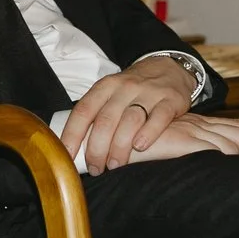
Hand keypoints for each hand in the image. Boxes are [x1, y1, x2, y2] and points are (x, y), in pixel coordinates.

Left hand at [60, 58, 205, 173]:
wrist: (169, 68)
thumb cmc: (133, 90)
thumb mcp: (111, 93)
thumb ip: (97, 115)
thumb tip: (75, 148)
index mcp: (105, 87)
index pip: (83, 111)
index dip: (73, 134)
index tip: (68, 156)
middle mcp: (124, 88)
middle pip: (106, 120)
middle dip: (97, 149)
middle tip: (96, 169)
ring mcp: (148, 93)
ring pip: (130, 120)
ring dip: (120, 146)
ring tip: (114, 165)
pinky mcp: (170, 99)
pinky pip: (159, 117)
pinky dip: (148, 133)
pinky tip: (140, 147)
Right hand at [104, 113, 238, 170]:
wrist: (105, 140)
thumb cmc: (131, 149)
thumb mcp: (164, 151)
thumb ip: (185, 157)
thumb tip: (207, 177)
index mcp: (194, 125)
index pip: (237, 126)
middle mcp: (196, 124)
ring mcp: (189, 130)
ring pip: (233, 140)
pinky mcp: (181, 139)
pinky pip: (215, 149)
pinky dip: (230, 160)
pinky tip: (237, 171)